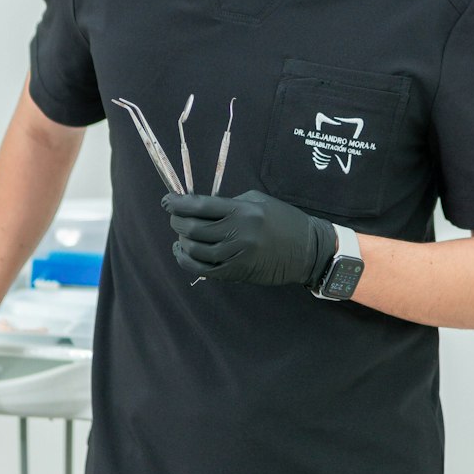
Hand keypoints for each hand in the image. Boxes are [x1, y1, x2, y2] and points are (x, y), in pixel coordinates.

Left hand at [161, 190, 336, 288]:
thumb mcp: (258, 201)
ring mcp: (236, 254)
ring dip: (181, 241)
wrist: (307, 249)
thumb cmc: (283, 220)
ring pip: (195, 250)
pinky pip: (204, 270)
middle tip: (174, 218)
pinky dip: (187, 261)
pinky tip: (183, 253)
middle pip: (193, 228)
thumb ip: (230, 203)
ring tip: (180, 236)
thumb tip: (200, 207)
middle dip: (176, 222)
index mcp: (242, 210)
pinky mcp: (237, 272)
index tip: (167, 201)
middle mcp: (237, 232)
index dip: (178, 204)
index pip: (200, 205)